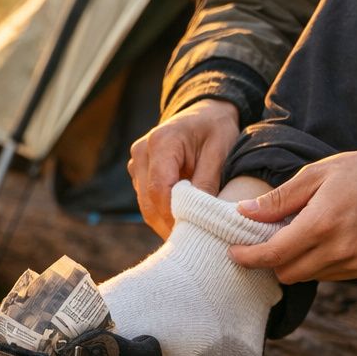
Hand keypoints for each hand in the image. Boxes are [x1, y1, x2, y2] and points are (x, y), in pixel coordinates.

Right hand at [127, 99, 240, 237]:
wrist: (204, 112)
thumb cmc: (215, 128)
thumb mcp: (219, 151)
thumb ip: (207, 182)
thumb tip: (201, 216)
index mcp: (161, 142)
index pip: (159, 188)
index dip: (173, 215)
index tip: (192, 232)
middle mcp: (142, 152)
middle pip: (148, 201)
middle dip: (169, 224)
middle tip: (193, 243)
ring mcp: (137, 162)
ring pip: (145, 205)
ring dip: (165, 221)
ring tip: (190, 235)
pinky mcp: (139, 172)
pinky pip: (147, 201)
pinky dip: (163, 214)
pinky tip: (183, 223)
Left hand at [229, 142, 356, 282]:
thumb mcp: (316, 174)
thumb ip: (279, 198)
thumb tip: (243, 212)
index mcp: (322, 223)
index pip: (274, 254)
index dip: (249, 257)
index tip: (234, 252)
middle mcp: (339, 249)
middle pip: (286, 273)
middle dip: (269, 260)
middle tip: (263, 238)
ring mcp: (355, 263)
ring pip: (306, 277)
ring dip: (292, 262)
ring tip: (296, 233)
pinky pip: (326, 275)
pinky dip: (314, 263)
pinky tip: (319, 240)